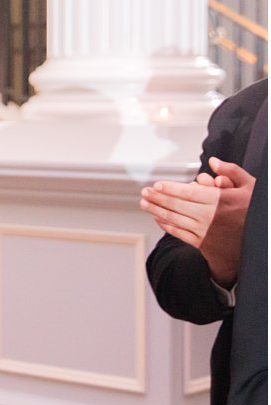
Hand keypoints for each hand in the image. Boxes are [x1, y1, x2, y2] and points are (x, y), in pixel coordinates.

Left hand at [141, 157, 255, 285]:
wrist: (260, 244)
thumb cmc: (254, 212)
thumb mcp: (251, 188)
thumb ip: (232, 171)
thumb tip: (213, 161)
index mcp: (220, 201)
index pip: (189, 193)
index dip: (170, 189)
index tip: (156, 184)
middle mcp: (210, 217)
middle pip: (177, 206)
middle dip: (157, 198)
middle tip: (144, 192)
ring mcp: (205, 231)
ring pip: (175, 219)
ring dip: (157, 210)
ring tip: (144, 203)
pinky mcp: (203, 243)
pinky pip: (179, 233)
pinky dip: (166, 225)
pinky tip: (157, 218)